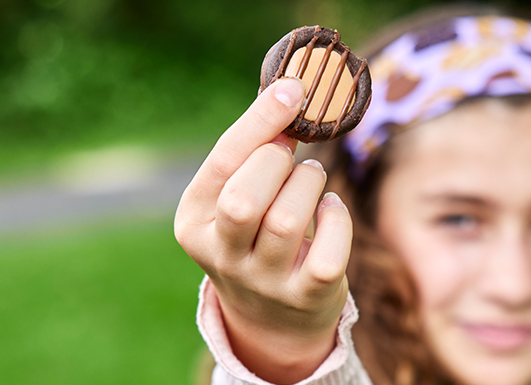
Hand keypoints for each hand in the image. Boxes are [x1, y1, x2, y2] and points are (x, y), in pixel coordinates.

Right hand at [174, 78, 352, 383]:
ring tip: (311, 178)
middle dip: (277, 162)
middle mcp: (222, 257)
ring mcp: (263, 282)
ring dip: (309, 182)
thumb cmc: (255, 235)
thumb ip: (250, 154)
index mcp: (194, 223)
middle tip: (290, 153)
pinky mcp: (305, 297)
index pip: (222, 164)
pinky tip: (330, 208)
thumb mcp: (235, 198)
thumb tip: (288, 94)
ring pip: (288, 220)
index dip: (260, 123)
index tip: (292, 90)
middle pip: (245, 200)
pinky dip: (336, 218)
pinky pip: (328, 253)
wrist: (272, 315)